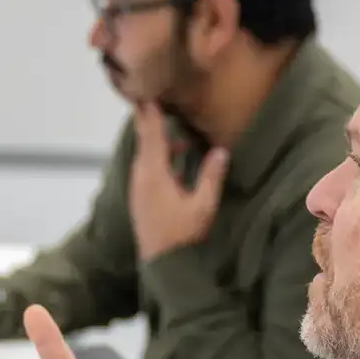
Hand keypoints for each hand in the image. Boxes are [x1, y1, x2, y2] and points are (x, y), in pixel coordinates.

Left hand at [127, 102, 228, 260]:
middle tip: (150, 97)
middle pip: (144, 141)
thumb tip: (221, 151)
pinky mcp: (140, 196)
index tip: (148, 94)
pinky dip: (158, 154)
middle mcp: (141, 177)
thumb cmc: (183, 235)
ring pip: (145, 154)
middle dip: (148, 120)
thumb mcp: (203, 206)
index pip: (151, 137)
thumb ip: (210, 177)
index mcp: (154, 175)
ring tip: (172, 126)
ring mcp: (138, 187)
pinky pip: (147, 166)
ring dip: (156, 138)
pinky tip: (176, 155)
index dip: (151, 115)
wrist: (162, 264)